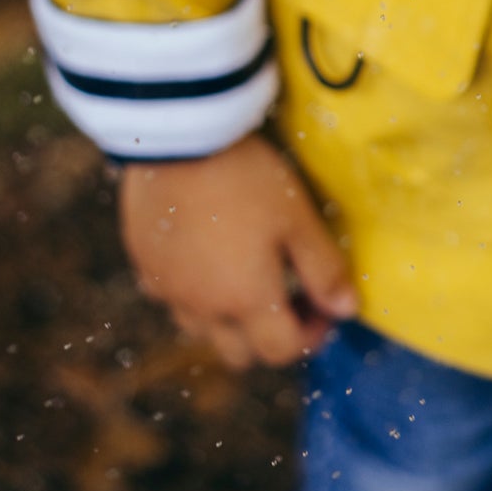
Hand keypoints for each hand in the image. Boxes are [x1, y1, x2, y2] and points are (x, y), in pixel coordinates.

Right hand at [119, 133, 357, 367]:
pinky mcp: (144, 265)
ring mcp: (168, 289)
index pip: (282, 350)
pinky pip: (170, 296)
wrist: (180, 137)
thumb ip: (323, 269)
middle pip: (239, 353)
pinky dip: (191, 290)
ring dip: (227, 317)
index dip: (310, 335)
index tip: (322, 307)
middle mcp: (203, 308)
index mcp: (247, 301)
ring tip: (242, 272)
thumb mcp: (297, 217)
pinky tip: (201, 254)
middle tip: (286, 294)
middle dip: (267, 336)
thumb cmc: (247, 177)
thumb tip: (347, 310)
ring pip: (201, 329)